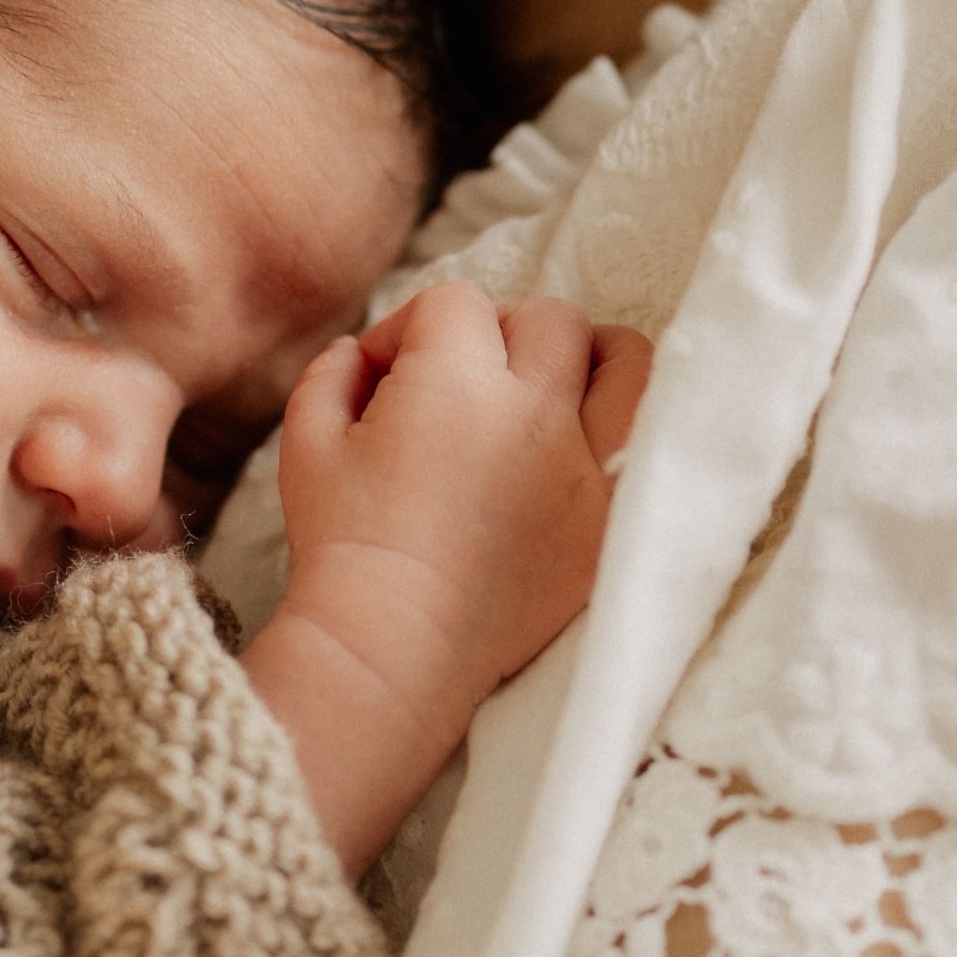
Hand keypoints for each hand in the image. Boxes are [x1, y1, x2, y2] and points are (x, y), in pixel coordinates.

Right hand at [279, 283, 650, 754]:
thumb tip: (360, 352)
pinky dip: (628, 434)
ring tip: (557, 392)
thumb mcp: (307, 443)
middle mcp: (533, 412)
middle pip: (547, 319)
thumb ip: (332, 374)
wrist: (395, 653)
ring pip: (627, 364)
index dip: (412, 329)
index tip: (386, 376)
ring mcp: (583, 470)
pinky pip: (649, 450)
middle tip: (466, 385)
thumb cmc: (343, 546)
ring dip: (592, 361)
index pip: (455, 304)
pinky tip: (589, 447)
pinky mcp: (609, 526)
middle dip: (499, 336)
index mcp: (455, 382)